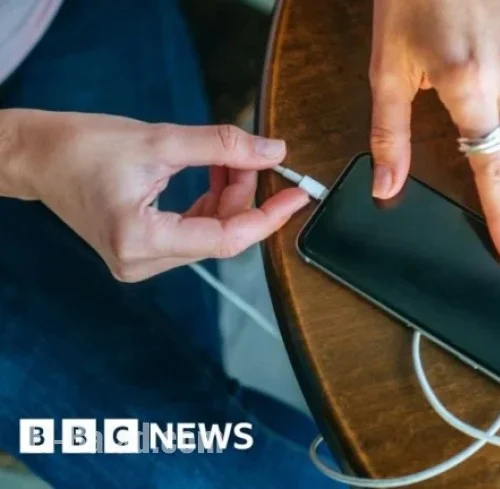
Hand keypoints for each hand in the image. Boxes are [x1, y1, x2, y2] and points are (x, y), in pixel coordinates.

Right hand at [0, 109, 308, 281]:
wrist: (36, 156)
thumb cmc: (81, 146)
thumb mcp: (159, 139)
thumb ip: (221, 147)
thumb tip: (272, 152)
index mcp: (140, 240)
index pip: (226, 239)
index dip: (268, 217)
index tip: (297, 196)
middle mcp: (141, 262)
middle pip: (221, 235)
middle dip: (244, 195)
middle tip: (252, 156)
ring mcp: (140, 261)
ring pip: (211, 234)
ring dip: (229, 198)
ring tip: (227, 159)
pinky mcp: (142, 252)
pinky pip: (194, 232)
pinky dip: (211, 204)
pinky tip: (213, 175)